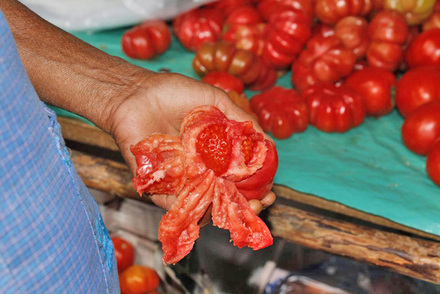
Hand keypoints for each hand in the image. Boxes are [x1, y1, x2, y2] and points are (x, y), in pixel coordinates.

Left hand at [106, 72, 275, 214]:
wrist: (136, 94)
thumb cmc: (173, 94)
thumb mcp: (215, 100)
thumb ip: (240, 119)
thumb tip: (267, 142)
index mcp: (215, 154)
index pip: (240, 176)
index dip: (258, 186)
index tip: (270, 189)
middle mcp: (200, 170)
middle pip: (227, 196)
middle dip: (248, 205)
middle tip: (260, 203)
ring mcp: (181, 180)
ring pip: (205, 206)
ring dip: (226, 212)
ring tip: (242, 205)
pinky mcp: (159, 186)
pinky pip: (177, 206)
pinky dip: (196, 210)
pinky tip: (213, 205)